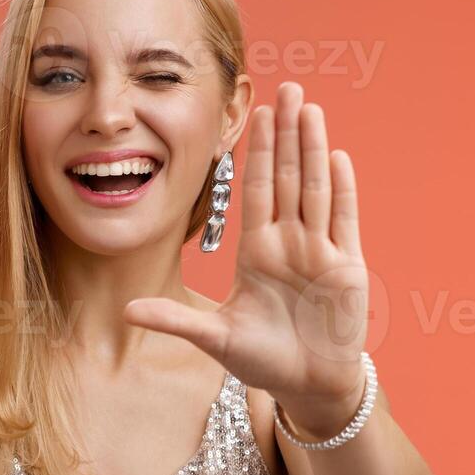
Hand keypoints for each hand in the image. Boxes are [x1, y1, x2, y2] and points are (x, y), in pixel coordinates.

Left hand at [126, 83, 373, 431]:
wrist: (309, 387)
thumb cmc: (264, 360)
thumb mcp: (214, 338)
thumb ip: (175, 321)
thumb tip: (126, 311)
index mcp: (258, 252)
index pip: (255, 189)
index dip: (256, 151)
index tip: (254, 113)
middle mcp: (289, 242)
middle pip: (287, 176)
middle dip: (287, 133)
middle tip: (287, 87)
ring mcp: (320, 251)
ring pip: (315, 188)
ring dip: (313, 149)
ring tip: (310, 108)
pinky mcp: (347, 267)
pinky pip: (343, 220)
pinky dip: (341, 190)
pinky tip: (337, 157)